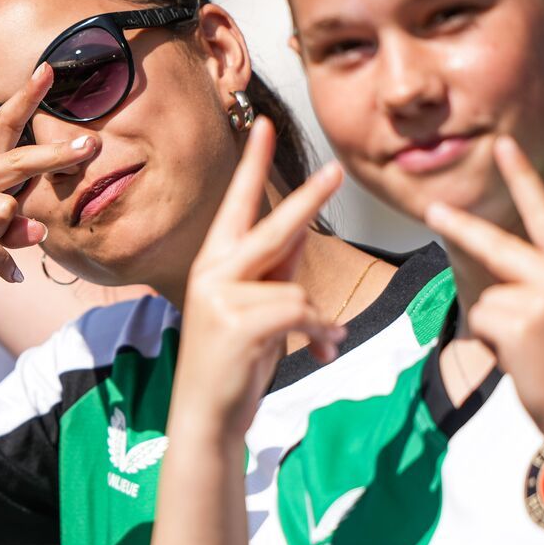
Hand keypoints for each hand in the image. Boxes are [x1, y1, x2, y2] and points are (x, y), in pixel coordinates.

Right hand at [0, 63, 92, 300]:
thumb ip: (11, 231)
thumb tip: (40, 232)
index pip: (3, 126)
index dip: (26, 98)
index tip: (48, 69)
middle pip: (16, 159)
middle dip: (54, 155)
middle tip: (91, 146)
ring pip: (2, 208)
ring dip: (7, 237)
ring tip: (2, 260)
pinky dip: (0, 263)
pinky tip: (13, 277)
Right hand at [173, 117, 344, 442]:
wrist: (207, 419)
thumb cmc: (233, 366)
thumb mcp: (259, 311)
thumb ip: (276, 272)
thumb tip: (303, 233)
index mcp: (214, 264)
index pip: (238, 205)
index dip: (253, 165)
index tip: (262, 125)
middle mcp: (212, 272)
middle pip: (273, 227)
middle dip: (309, 199)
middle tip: (336, 171)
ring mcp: (220, 296)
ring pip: (295, 286)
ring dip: (320, 321)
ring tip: (323, 343)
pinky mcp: (236, 322)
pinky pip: (300, 312)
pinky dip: (321, 334)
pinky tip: (321, 353)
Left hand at [422, 138, 543, 448]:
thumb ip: (541, 284)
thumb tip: (494, 271)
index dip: (524, 178)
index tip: (506, 144)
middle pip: (496, 243)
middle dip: (460, 227)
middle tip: (431, 209)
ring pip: (485, 298)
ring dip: (494, 329)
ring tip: (528, 354)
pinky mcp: (522, 323)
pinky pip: (482, 321)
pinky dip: (492, 345)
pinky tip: (522, 363)